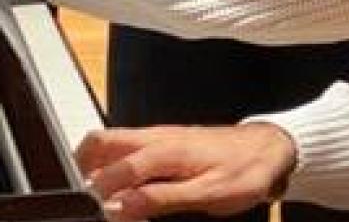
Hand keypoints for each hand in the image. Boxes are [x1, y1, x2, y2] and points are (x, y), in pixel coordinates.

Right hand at [76, 123, 295, 219]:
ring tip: (93, 196)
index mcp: (167, 150)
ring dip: (95, 165)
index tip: (88, 211)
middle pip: (104, 142)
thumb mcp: (208, 195)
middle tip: (79, 199)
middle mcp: (158, 137)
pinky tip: (118, 187)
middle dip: (83, 168)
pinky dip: (113, 163)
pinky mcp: (166, 142)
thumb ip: (163, 199)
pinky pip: (129, 146)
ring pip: (113, 141)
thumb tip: (123, 205)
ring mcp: (161, 136)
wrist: (270, 150)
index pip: (119, 169)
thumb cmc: (244, 172)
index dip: (99, 192)